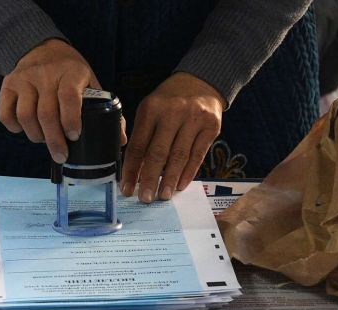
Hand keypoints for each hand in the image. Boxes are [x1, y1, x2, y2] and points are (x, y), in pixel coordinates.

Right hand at [0, 39, 107, 163]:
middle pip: (46, 113)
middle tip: (61, 155)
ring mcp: (24, 79)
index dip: (71, 120)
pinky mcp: (8, 85)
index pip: (69, 97)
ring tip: (44, 140)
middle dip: (54, 140)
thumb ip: (103, 109)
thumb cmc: (70, 72)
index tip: (74, 136)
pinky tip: (24, 129)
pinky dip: (14, 127)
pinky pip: (5, 113)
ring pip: (25, 116)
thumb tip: (119, 141)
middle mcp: (45, 74)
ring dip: (36, 136)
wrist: (42, 47)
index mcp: (71, 73)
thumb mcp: (90, 82)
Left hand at [121, 73, 223, 202]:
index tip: (127, 188)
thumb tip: (135, 170)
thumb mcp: (151, 109)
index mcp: (151, 108)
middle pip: (158, 153)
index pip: (138, 145)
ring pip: (179, 156)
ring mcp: (194, 119)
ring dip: (170, 180)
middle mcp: (173, 112)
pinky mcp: (211, 126)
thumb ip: (143, 135)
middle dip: (150, 179)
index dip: (131, 169)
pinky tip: (180, 185)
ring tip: (163, 196)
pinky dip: (188, 172)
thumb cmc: (169, 101)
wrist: (201, 82)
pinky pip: (198, 155)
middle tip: (145, 198)